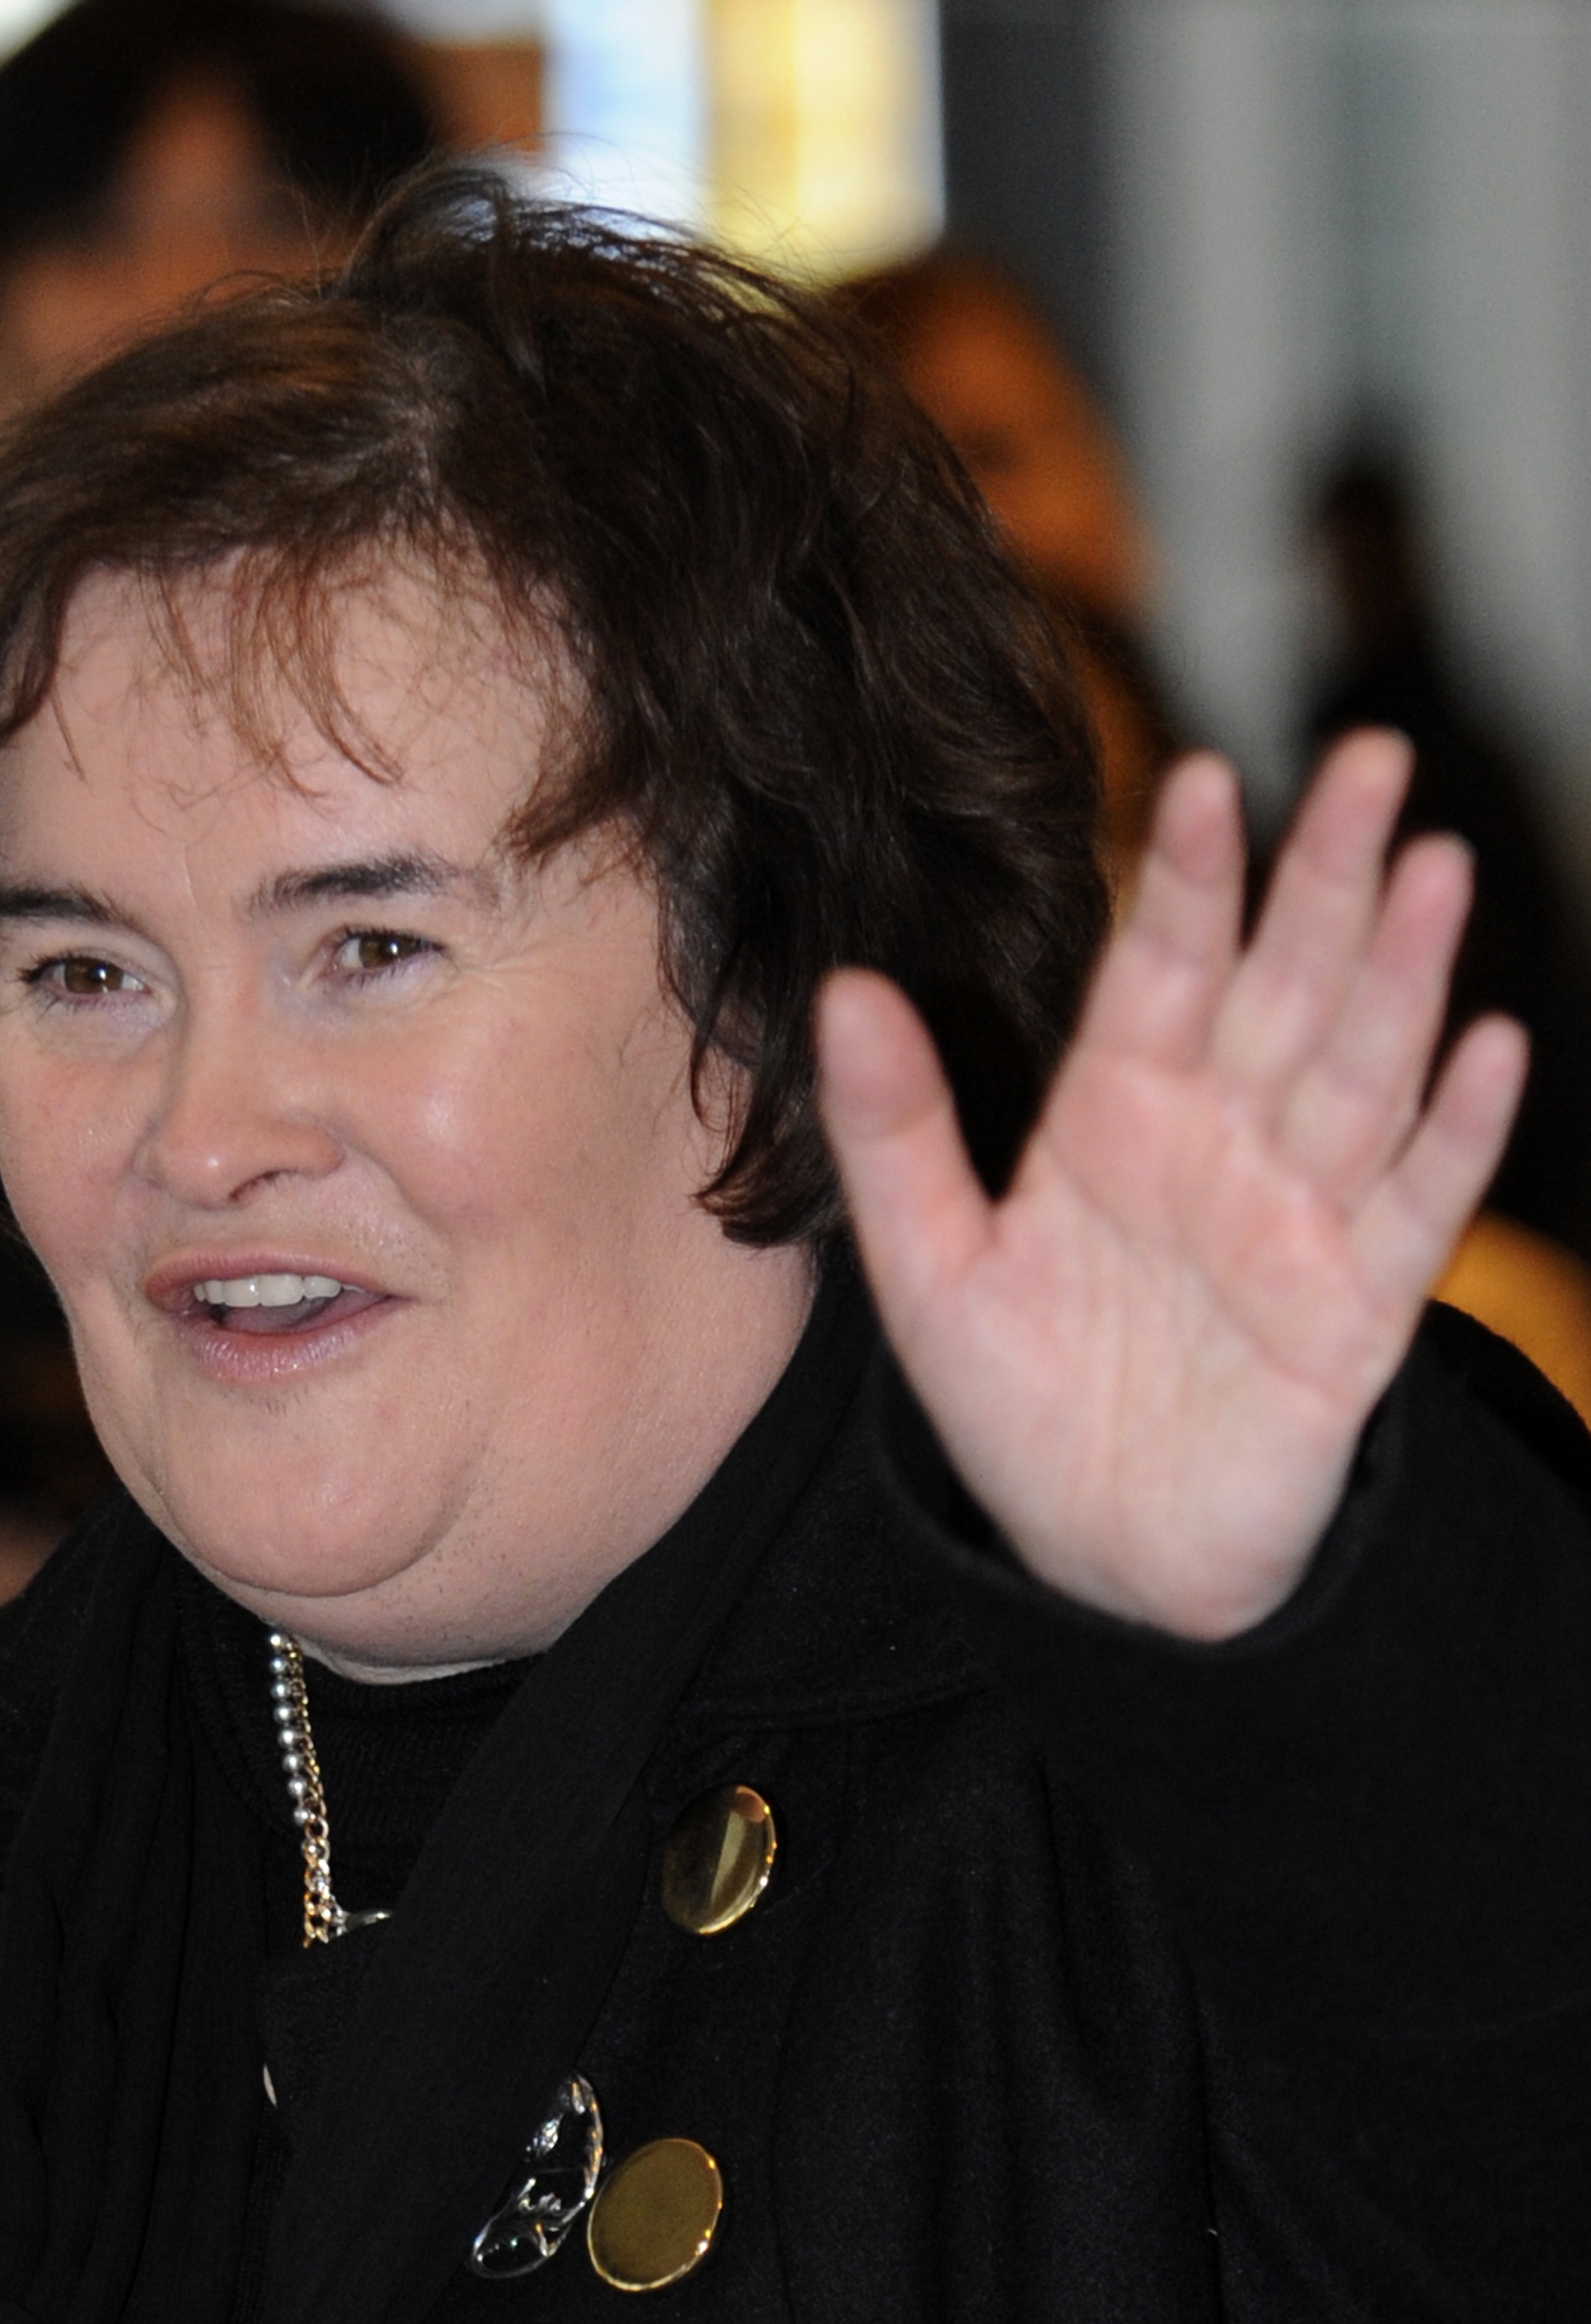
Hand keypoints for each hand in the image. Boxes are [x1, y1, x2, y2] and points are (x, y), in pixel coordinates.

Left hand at [816, 732, 1526, 1637]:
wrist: (1098, 1551)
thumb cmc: (1014, 1401)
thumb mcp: (929, 1266)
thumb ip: (894, 1130)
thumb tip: (846, 988)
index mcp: (1116, 1118)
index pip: (1161, 973)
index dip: (1186, 881)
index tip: (1199, 777)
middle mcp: (1218, 1146)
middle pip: (1282, 989)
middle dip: (1323, 879)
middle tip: (1368, 757)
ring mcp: (1298, 1221)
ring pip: (1361, 1073)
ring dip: (1399, 976)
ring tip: (1431, 867)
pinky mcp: (1356, 1313)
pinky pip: (1416, 1211)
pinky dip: (1456, 1135)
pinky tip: (1492, 1047)